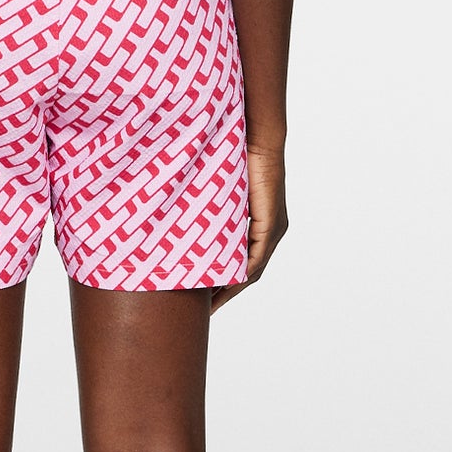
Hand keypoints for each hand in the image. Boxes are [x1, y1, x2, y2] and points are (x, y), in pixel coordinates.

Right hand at [209, 142, 287, 313]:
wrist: (255, 138)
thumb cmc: (233, 157)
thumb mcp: (217, 193)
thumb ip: (207, 211)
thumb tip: (178, 223)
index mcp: (258, 226)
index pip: (240, 264)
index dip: (222, 284)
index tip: (203, 299)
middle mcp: (270, 231)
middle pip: (247, 274)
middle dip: (225, 295)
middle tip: (204, 312)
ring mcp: (273, 229)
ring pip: (252, 270)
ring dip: (231, 289)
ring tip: (209, 305)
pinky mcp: (272, 224)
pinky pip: (256, 257)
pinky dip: (240, 273)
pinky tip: (225, 286)